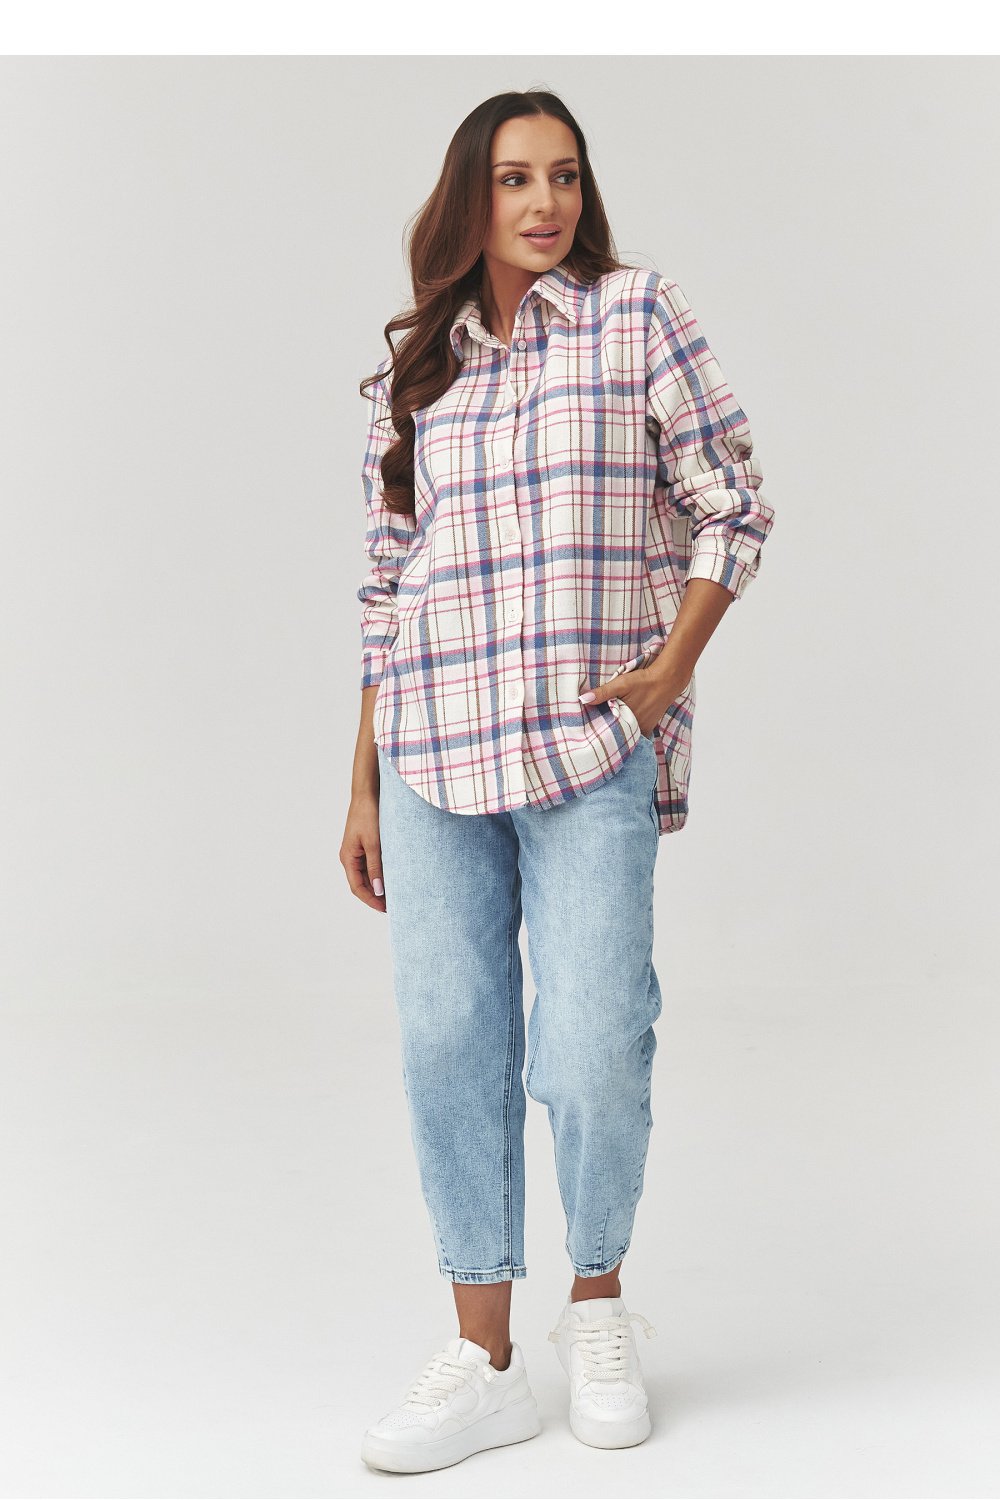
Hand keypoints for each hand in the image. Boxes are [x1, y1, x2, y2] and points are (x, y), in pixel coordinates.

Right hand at [340, 791, 387, 911]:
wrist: (367, 794)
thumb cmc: (368, 815)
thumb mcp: (374, 843)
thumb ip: (376, 867)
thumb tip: (378, 890)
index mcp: (348, 858)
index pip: (357, 888)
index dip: (371, 900)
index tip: (385, 909)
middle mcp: (350, 857)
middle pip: (362, 884)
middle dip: (376, 896)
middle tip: (394, 905)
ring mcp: (357, 851)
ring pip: (367, 875)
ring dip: (379, 885)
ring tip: (395, 894)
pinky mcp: (365, 845)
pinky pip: (371, 865)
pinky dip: (381, 873)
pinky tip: (393, 877)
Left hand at [580, 653, 691, 738]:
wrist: (667, 680)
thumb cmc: (643, 681)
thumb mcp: (621, 684)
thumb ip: (602, 692)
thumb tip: (583, 699)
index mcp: (627, 720)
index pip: (607, 731)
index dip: (598, 730)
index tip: (588, 730)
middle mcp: (637, 728)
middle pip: (617, 734)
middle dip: (607, 732)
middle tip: (594, 730)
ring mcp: (644, 728)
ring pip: (627, 734)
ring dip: (618, 731)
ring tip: (606, 728)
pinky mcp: (649, 726)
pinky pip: (636, 732)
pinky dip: (629, 730)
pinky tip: (622, 724)